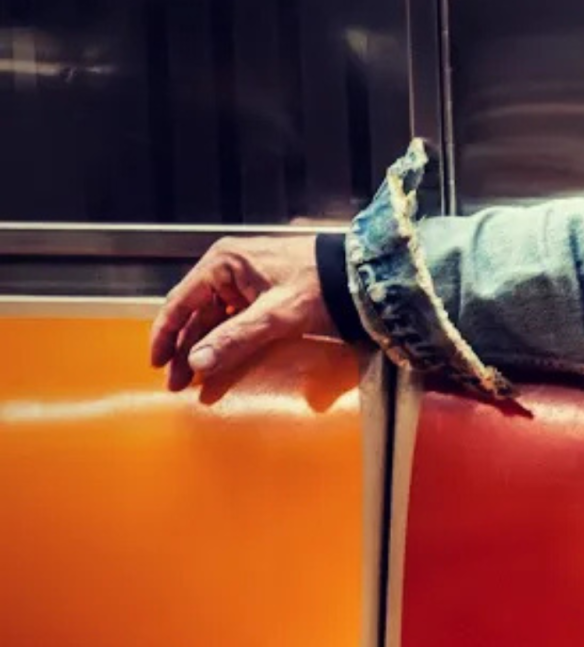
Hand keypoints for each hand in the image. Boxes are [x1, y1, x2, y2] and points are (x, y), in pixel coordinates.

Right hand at [148, 236, 331, 392]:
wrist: (362, 277)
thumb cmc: (323, 285)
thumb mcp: (276, 315)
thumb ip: (236, 338)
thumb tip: (198, 361)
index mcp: (223, 263)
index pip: (180, 302)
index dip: (166, 335)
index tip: (158, 363)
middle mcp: (229, 268)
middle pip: (196, 314)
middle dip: (185, 350)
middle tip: (177, 383)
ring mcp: (246, 280)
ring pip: (214, 320)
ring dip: (204, 349)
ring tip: (195, 379)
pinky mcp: (262, 294)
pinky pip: (234, 320)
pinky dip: (226, 342)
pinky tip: (221, 362)